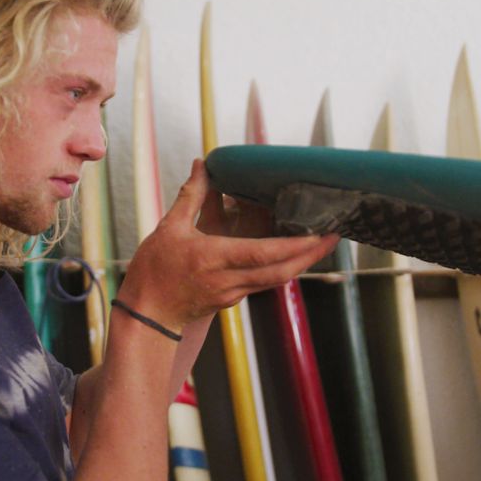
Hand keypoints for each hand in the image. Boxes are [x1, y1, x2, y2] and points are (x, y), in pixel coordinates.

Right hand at [117, 159, 338, 330]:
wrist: (146, 314)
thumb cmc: (153, 272)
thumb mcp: (168, 228)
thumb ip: (191, 196)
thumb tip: (203, 165)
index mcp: (214, 258)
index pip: (264, 254)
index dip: (296, 246)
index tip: (319, 233)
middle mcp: (229, 280)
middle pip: (282, 271)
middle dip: (312, 255)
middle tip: (334, 235)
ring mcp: (233, 293)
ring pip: (276, 279)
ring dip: (301, 263)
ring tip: (320, 243)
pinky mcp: (232, 300)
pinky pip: (264, 283)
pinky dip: (281, 268)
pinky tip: (290, 255)